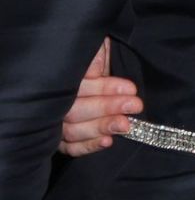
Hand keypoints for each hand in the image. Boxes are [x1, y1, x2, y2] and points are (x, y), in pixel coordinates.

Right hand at [58, 38, 141, 155]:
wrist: (102, 76)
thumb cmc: (101, 61)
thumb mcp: (100, 51)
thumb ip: (97, 55)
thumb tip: (98, 56)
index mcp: (64, 76)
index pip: (81, 85)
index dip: (105, 88)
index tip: (131, 89)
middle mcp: (55, 100)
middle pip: (76, 109)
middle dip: (107, 108)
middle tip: (134, 105)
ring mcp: (55, 121)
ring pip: (72, 130)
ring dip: (101, 127)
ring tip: (126, 125)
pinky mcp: (61, 139)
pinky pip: (70, 147)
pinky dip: (87, 146)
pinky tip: (107, 141)